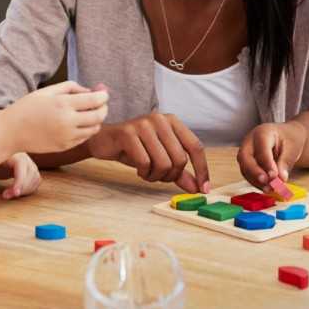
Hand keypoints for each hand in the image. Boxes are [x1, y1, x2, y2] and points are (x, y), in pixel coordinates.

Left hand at [0, 152, 41, 198]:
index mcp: (13, 153)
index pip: (22, 166)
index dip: (20, 181)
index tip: (14, 193)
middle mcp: (24, 156)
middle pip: (31, 173)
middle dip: (21, 188)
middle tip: (6, 196)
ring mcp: (29, 162)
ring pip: (35, 177)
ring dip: (25, 189)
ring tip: (9, 194)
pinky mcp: (30, 168)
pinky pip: (36, 179)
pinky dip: (29, 188)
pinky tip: (16, 191)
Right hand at [3, 81, 108, 153]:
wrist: (11, 131)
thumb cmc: (28, 107)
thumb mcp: (48, 91)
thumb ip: (72, 87)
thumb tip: (92, 90)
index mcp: (63, 104)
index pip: (95, 100)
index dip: (104, 95)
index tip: (103, 93)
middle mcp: (67, 122)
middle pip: (99, 115)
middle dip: (104, 108)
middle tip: (101, 103)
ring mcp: (67, 136)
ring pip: (94, 128)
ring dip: (96, 120)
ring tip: (88, 113)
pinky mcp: (65, 146)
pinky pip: (84, 138)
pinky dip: (86, 130)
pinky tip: (78, 123)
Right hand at [86, 113, 210, 192]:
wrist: (104, 141)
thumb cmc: (134, 148)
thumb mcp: (160, 159)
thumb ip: (179, 172)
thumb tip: (197, 188)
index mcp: (173, 122)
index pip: (196, 147)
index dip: (202, 170)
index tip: (203, 189)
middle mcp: (160, 119)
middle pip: (180, 159)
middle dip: (171, 176)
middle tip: (159, 177)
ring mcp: (144, 124)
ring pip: (163, 163)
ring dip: (156, 176)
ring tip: (147, 173)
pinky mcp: (128, 133)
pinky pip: (145, 163)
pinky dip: (144, 173)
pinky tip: (139, 170)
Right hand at [238, 121, 304, 188]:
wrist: (286, 136)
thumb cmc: (289, 138)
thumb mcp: (293, 148)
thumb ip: (286, 162)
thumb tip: (281, 178)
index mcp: (263, 132)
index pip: (261, 148)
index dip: (266, 163)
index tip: (274, 176)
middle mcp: (250, 141)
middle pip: (245, 157)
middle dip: (255, 172)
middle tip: (267, 183)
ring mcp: (246, 152)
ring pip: (245, 168)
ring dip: (256, 181)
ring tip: (270, 189)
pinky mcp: (246, 162)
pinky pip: (247, 174)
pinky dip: (256, 183)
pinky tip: (267, 188)